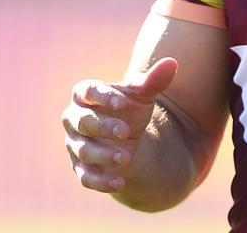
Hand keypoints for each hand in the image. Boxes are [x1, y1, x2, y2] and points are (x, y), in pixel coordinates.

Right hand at [63, 57, 178, 192]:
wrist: (128, 138)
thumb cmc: (130, 109)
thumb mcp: (143, 95)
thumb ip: (153, 80)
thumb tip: (171, 63)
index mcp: (85, 95)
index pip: (87, 92)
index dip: (102, 96)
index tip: (123, 103)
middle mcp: (74, 119)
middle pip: (82, 122)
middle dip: (103, 127)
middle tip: (126, 132)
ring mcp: (76, 144)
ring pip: (83, 151)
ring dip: (103, 155)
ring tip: (127, 157)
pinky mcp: (82, 168)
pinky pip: (86, 177)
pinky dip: (101, 182)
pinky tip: (120, 182)